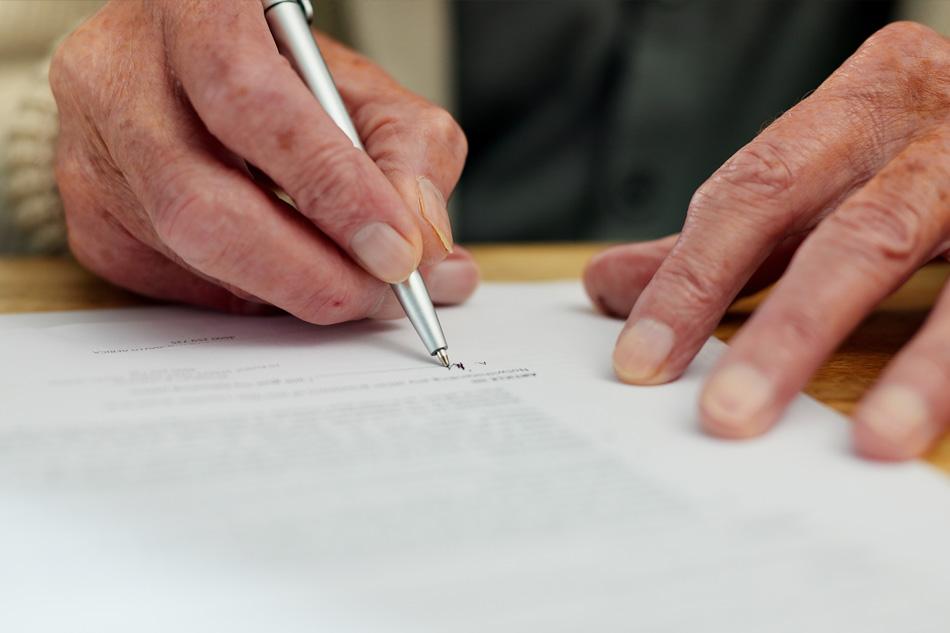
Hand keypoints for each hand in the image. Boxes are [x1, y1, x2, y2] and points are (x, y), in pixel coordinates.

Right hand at [49, 0, 476, 320]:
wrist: (195, 71)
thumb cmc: (283, 78)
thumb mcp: (364, 92)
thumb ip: (410, 158)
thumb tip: (429, 256)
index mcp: (194, 11)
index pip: (250, 101)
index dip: (330, 188)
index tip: (395, 251)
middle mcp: (119, 76)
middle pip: (199, 200)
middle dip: (307, 270)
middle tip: (379, 295)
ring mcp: (90, 151)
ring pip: (186, 251)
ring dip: (288, 288)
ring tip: (350, 284)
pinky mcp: (89, 217)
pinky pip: (174, 283)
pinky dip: (247, 292)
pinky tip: (282, 272)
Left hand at [583, 22, 949, 459]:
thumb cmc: (912, 154)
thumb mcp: (820, 180)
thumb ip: (726, 239)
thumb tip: (607, 286)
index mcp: (864, 99)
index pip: (757, 189)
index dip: (695, 277)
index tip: (641, 359)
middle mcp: (940, 123)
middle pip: (854, 233)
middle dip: (787, 330)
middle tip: (729, 414)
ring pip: (941, 266)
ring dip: (914, 366)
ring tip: (873, 440)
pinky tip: (924, 424)